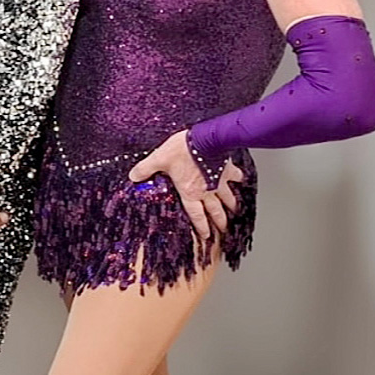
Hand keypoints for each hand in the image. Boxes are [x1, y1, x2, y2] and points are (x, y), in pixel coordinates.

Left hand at [128, 130, 243, 239]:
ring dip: (230, 206)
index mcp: (190, 192)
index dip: (201, 227)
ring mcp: (219, 182)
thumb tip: (133, 176)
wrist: (205, 138)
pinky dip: (238, 180)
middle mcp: (206, 191)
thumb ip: (146, 169)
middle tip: (222, 231)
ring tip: (234, 212)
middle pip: (215, 211)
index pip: (196, 215)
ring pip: (227, 198)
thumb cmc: (182, 149)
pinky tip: (240, 181)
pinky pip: (236, 178)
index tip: (206, 236)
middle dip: (219, 222)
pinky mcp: (228, 170)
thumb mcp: (159, 159)